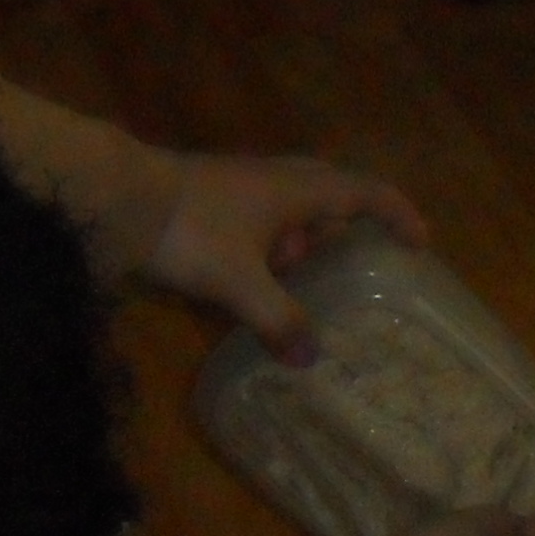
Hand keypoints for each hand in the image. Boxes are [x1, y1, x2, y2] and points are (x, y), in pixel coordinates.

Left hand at [139, 151, 426, 357]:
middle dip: (344, 230)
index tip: (418, 243)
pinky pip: (258, 220)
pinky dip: (267, 248)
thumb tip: (311, 356)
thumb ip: (278, 318)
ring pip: (288, 209)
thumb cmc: (190, 230)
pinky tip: (254, 280)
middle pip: (329, 195)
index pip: (366, 192)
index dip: (397, 215)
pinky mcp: (209, 200)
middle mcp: (275, 179)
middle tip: (354, 267)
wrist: (116, 200)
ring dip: (299, 242)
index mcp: (297, 188)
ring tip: (299, 283)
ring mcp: (239, 186)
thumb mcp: (239, 283)